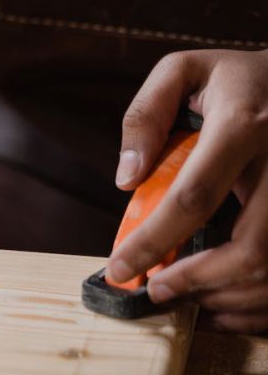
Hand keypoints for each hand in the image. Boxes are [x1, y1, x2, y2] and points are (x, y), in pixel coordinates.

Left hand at [108, 49, 267, 333]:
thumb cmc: (239, 80)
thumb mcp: (185, 71)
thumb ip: (146, 115)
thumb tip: (127, 178)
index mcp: (244, 125)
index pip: (194, 197)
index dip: (153, 241)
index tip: (120, 268)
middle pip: (250, 248)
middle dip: (197, 282)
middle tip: (157, 292)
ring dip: (228, 297)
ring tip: (188, 298)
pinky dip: (258, 303)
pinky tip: (225, 303)